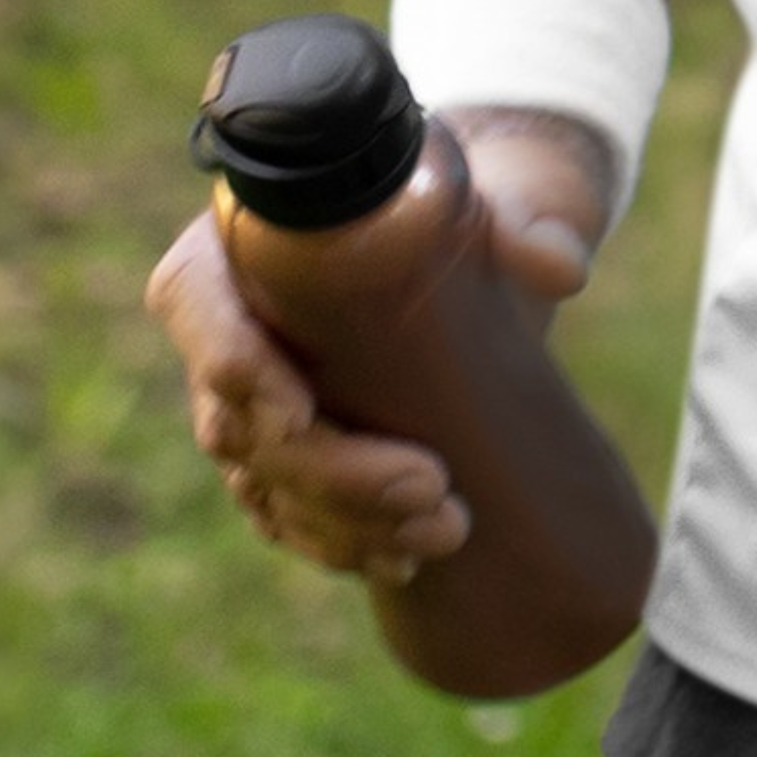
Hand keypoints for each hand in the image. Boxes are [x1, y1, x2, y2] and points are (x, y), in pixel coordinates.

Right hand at [144, 108, 611, 582]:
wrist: (487, 254)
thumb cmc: (479, 206)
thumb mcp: (511, 196)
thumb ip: (536, 219)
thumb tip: (561, 267)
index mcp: (247, 237)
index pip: (195, 299)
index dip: (233, 362)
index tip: (304, 411)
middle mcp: (233, 324)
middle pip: (240, 420)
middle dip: (331, 471)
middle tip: (432, 487)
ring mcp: (252, 403)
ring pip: (266, 485)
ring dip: (347, 523)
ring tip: (446, 532)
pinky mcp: (287, 458)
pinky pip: (292, 517)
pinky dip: (345, 544)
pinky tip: (406, 560)